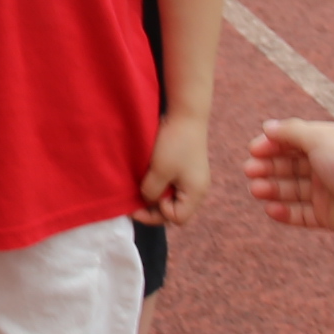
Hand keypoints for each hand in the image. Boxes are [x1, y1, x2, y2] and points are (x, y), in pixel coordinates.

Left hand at [142, 113, 211, 228]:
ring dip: (155, 195)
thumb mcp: (158, 171)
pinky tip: (149, 176)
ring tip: (141, 186)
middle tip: (136, 198)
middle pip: (174, 210)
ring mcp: (193, 179)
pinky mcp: (187, 169)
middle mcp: (198, 190)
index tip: (141, 200)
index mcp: (196, 194)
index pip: (176, 218)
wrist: (186, 115)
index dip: (156, 214)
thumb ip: (151, 192)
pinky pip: (172, 185)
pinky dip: (159, 184)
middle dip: (154, 207)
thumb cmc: (174, 144)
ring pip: (171, 198)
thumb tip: (147, 200)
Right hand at [247, 119, 333, 251]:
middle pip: (292, 164)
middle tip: (250, 171)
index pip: (296, 140)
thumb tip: (267, 126)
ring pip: (294, 189)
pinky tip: (270, 209)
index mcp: (332, 142)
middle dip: (269, 166)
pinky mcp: (329, 215)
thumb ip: (290, 131)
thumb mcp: (318, 138)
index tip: (253, 149)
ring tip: (256, 190)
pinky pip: (302, 213)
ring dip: (273, 188)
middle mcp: (331, 165)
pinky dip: (285, 212)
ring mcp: (330, 191)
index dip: (273, 144)